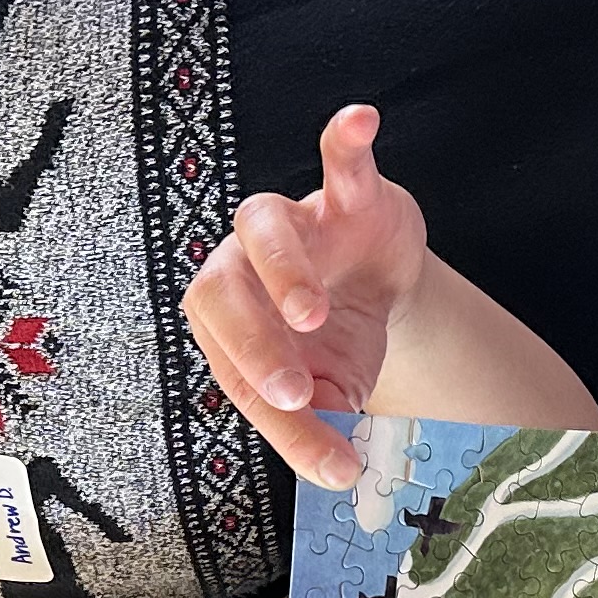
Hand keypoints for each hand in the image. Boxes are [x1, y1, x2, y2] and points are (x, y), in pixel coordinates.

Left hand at [182, 105, 424, 491]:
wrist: (380, 289)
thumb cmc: (337, 345)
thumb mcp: (334, 394)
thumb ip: (323, 426)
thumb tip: (339, 474)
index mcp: (229, 328)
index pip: (235, 373)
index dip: (276, 418)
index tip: (323, 457)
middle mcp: (243, 268)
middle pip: (218, 290)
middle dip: (250, 341)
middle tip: (291, 388)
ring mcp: (293, 223)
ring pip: (261, 224)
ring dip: (283, 269)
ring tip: (315, 314)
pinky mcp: (345, 191)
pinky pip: (338, 158)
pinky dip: (344, 139)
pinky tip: (360, 124)